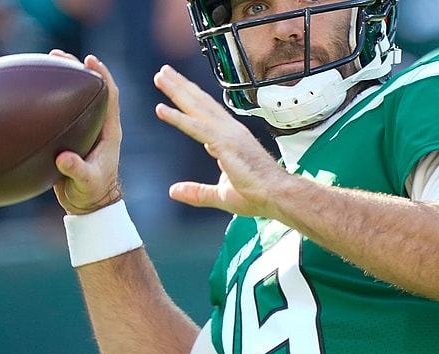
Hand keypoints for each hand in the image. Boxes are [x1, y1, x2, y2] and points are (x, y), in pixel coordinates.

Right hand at [52, 50, 122, 214]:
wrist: (87, 205)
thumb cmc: (92, 194)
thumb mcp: (86, 182)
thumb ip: (76, 170)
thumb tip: (62, 158)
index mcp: (109, 132)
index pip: (110, 96)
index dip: (103, 75)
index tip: (90, 60)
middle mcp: (98, 126)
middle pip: (91, 89)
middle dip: (77, 68)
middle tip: (58, 55)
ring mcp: (84, 130)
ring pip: (74, 98)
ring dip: (61, 80)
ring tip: (42, 63)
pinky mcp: (70, 137)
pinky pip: (59, 113)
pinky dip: (46, 101)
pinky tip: (26, 94)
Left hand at [153, 65, 286, 217]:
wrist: (278, 195)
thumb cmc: (258, 195)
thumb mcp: (221, 195)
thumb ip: (196, 192)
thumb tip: (173, 191)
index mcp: (231, 139)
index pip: (207, 114)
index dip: (191, 98)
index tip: (175, 85)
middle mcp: (230, 131)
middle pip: (201, 103)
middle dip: (181, 86)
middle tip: (163, 72)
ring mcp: (228, 135)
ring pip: (197, 108)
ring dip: (177, 91)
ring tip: (160, 76)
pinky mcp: (224, 144)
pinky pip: (196, 128)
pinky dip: (178, 118)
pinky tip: (161, 109)